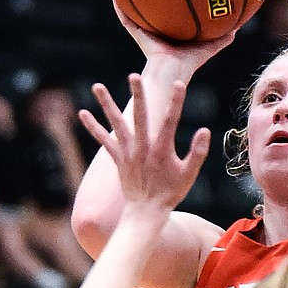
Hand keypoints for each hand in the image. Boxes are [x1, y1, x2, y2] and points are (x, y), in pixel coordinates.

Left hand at [78, 74, 209, 213]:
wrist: (146, 212)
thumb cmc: (171, 193)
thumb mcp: (189, 174)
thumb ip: (198, 152)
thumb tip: (205, 130)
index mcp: (162, 150)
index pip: (170, 121)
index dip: (176, 102)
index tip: (178, 83)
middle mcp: (143, 148)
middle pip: (140, 116)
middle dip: (138, 95)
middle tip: (134, 75)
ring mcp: (128, 152)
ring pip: (116, 124)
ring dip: (106, 104)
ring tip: (97, 86)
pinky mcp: (118, 159)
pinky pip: (104, 141)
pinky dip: (93, 127)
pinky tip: (83, 113)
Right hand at [112, 0, 234, 75]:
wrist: (172, 74)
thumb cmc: (189, 65)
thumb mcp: (208, 47)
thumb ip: (222, 38)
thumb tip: (239, 26)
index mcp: (171, 33)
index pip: (169, 14)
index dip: (168, 1)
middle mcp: (156, 31)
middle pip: (151, 9)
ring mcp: (145, 32)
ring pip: (134, 11)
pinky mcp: (138, 34)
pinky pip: (126, 19)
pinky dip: (119, 8)